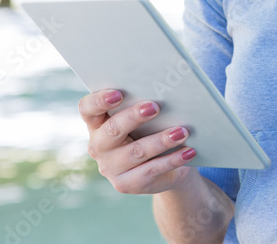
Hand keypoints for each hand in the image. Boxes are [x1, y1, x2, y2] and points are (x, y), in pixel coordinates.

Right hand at [80, 89, 196, 193]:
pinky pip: (152, 170)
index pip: (87, 109)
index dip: (99, 100)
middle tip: (155, 107)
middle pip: (112, 129)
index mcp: (96, 123)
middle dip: (134, 117)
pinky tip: (189, 152)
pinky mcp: (126, 185)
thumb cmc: (151, 130)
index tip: (118, 93)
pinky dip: (173, 160)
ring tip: (182, 131)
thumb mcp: (144, 118)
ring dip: (161, 140)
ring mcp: (110, 168)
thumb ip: (144, 105)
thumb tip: (167, 92)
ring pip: (136, 151)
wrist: (163, 167)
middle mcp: (98, 146)